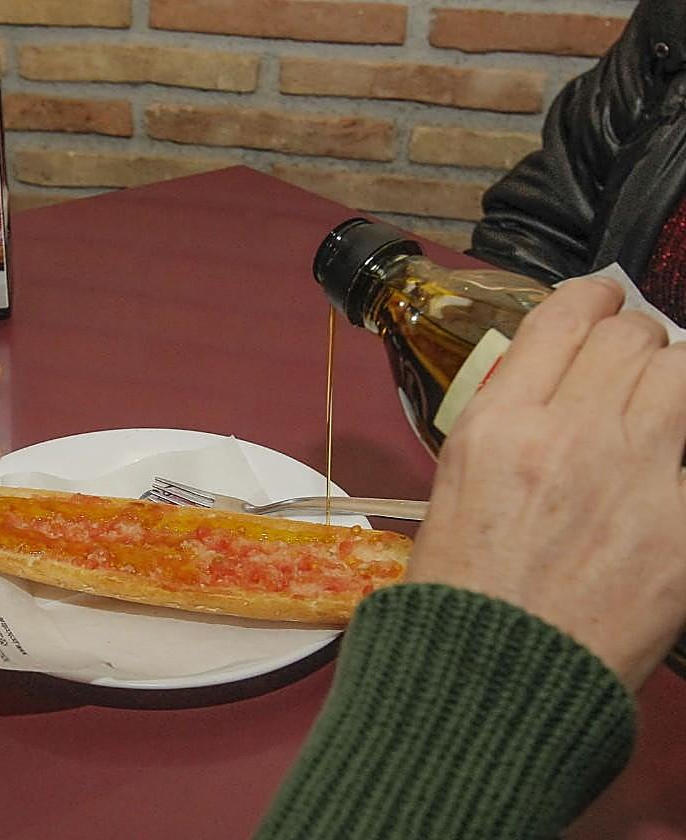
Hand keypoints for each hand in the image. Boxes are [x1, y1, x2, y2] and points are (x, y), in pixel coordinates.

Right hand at [406, 277, 685, 690]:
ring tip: (662, 406)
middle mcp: (571, 435)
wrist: (493, 679)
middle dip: (636, 340)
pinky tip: (662, 475)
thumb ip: (509, 423)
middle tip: (631, 366)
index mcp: (500, 425)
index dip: (593, 296)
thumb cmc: (460, 590)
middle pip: (635, 336)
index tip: (601, 302)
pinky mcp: (685, 526)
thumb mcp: (457, 485)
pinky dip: (680, 451)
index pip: (566, 314)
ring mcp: (639, 478)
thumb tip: (555, 383)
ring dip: (675, 379)